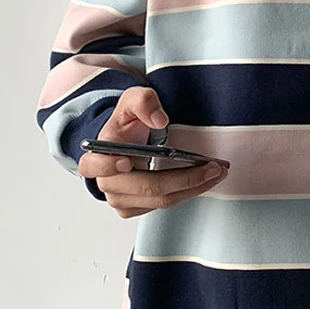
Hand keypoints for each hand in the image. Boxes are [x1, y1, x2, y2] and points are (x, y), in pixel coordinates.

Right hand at [77, 86, 227, 217]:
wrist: (127, 141)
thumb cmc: (127, 124)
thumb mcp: (133, 100)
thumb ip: (143, 101)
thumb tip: (158, 119)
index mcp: (98, 155)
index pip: (94, 165)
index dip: (108, 166)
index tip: (126, 161)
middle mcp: (107, 182)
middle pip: (147, 187)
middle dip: (184, 179)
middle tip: (212, 168)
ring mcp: (120, 199)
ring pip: (160, 200)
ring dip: (192, 188)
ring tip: (215, 173)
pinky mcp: (134, 208)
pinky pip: (163, 205)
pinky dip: (186, 193)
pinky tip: (202, 181)